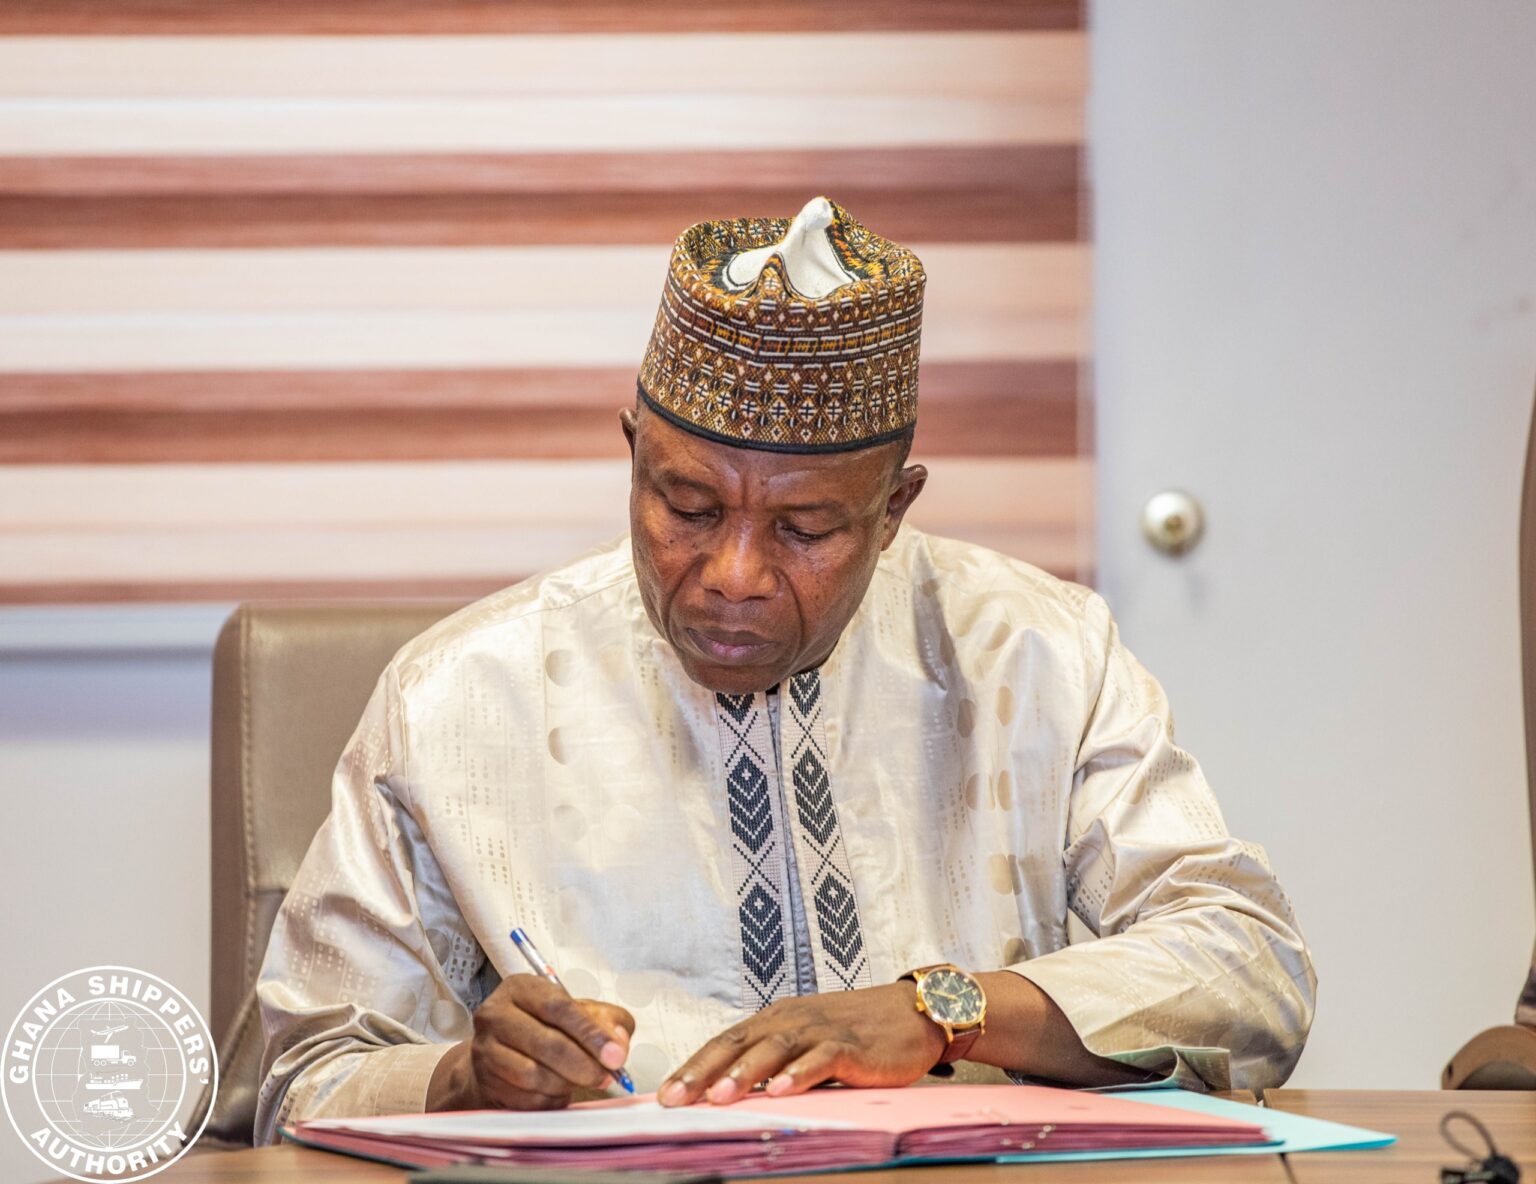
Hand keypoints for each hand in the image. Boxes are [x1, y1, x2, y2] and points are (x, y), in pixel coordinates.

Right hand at [428, 974, 633, 1110]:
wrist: (501, 1056)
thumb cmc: (545, 1029)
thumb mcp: (579, 1011)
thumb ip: (607, 1020)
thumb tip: (618, 1044)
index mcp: (521, 988)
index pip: (558, 1007)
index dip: (590, 1033)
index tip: (615, 1055)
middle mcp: (495, 1015)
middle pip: (546, 1043)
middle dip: (584, 1065)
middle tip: (606, 1076)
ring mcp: (485, 1050)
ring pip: (534, 1075)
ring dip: (566, 1084)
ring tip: (580, 1081)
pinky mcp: (484, 1082)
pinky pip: (525, 1099)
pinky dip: (550, 1100)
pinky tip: (558, 1091)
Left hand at [658, 983, 944, 1106]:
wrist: (913, 1011)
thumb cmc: (857, 1031)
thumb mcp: (807, 1042)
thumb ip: (775, 1061)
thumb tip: (732, 1092)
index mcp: (777, 1019)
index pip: (726, 1042)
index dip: (694, 1066)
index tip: (664, 1094)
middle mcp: (792, 1020)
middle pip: (739, 1044)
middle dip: (703, 1071)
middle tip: (674, 1098)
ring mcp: (821, 1031)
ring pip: (775, 1049)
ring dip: (744, 1073)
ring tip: (718, 1096)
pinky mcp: (851, 1046)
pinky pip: (821, 1059)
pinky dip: (799, 1074)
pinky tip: (780, 1090)